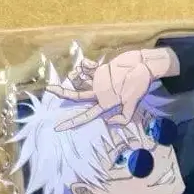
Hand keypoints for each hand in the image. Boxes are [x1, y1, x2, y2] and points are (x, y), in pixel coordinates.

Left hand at [45, 47, 178, 131]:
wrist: (143, 65)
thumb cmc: (139, 83)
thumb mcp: (134, 103)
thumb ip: (124, 117)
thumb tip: (107, 122)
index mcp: (105, 104)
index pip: (86, 116)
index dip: (72, 122)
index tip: (58, 128)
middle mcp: (100, 94)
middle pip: (77, 96)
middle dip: (63, 92)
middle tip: (50, 88)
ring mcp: (100, 82)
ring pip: (80, 80)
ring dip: (76, 74)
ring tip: (80, 71)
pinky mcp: (102, 70)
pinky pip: (87, 68)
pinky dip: (85, 65)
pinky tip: (90, 64)